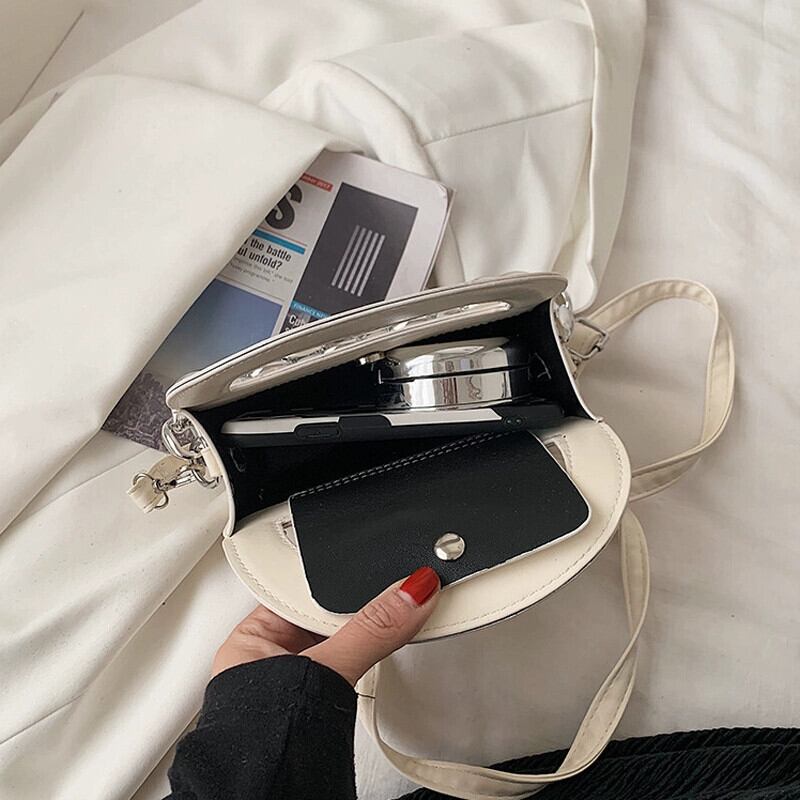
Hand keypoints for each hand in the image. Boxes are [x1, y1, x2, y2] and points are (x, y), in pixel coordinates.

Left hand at [212, 566, 440, 685]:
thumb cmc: (263, 747)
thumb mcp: (326, 671)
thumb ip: (370, 630)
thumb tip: (409, 594)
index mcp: (251, 638)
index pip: (302, 588)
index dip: (340, 577)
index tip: (378, 568)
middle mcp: (267, 659)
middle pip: (323, 613)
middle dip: (355, 606)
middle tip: (392, 592)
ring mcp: (292, 683)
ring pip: (337, 641)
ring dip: (363, 635)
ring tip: (390, 618)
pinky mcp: (315, 705)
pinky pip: (345, 666)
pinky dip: (365, 660)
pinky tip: (378, 655)